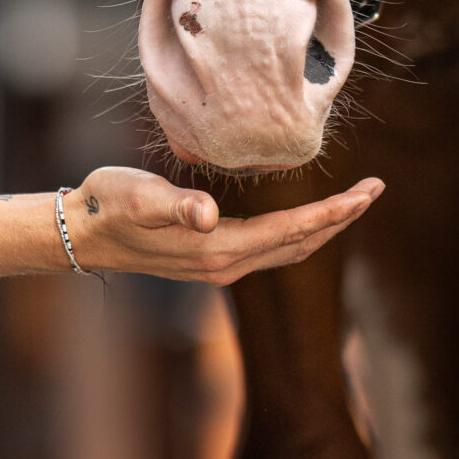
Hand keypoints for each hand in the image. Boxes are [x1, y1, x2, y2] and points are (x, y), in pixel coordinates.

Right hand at [63, 168, 380, 284]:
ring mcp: (221, 267)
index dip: (331, 213)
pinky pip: (272, 251)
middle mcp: (227, 265)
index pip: (289, 230)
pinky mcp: (214, 260)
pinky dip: (300, 234)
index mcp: (217, 250)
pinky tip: (309, 221)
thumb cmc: (109, 206)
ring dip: (325, 227)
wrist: (82, 234)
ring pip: (289, 250)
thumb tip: (206, 215)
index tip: (364, 195)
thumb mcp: (137, 197)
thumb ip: (174, 206)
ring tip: (355, 203)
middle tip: (376, 191)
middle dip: (341, 219)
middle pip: (299, 243)